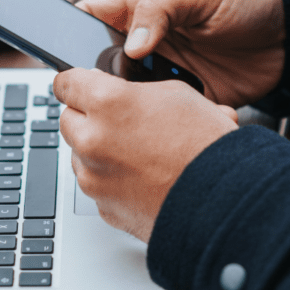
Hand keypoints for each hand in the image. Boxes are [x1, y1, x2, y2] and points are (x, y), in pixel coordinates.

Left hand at [54, 68, 238, 241]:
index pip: (66, 83)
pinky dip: (112, 179)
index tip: (79, 86)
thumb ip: (132, 91)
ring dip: (98, 150)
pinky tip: (143, 176)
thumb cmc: (207, 147)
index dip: (76, 82)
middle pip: (67, 119)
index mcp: (106, 103)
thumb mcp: (176, 94)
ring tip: (139, 152)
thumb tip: (113, 92)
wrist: (224, 201)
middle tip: (118, 120)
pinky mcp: (103, 206)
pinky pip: (97, 185)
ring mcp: (94, 177)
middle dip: (87, 117)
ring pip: (80, 155)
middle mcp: (91, 140)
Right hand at [78, 0, 284, 107]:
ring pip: (126, 96)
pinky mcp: (181, 100)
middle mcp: (144, 41)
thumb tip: (130, 44)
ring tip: (149, 107)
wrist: (289, 40)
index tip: (65, 56)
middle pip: (101, 65)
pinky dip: (165, 122)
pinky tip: (179, 119)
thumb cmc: (245, 2)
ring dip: (133, 105)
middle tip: (115, 90)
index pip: (91, 17)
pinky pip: (160, 116)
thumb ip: (161, 10)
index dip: (70, 34)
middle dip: (100, 81)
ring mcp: (161, 72)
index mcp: (140, 6)